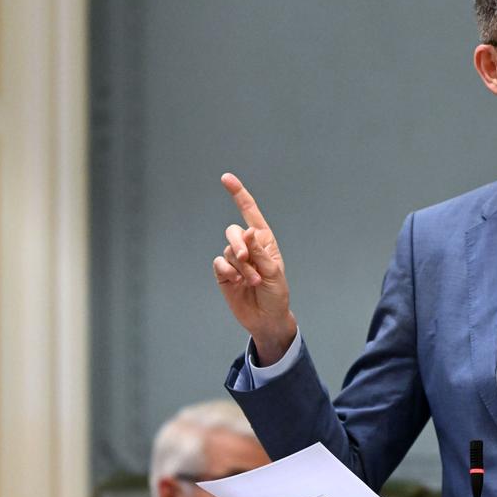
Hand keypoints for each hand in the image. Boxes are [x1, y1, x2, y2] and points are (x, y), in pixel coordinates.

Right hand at [212, 172, 296, 362]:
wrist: (267, 317)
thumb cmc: (276, 293)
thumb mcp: (274, 271)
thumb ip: (259, 252)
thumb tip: (248, 232)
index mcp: (264, 240)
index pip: (249, 212)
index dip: (238, 194)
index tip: (226, 178)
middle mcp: (248, 247)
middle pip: (233, 231)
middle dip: (238, 243)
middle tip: (246, 258)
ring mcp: (234, 260)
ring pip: (228, 250)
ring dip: (241, 266)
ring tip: (253, 281)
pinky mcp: (224, 273)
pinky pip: (219, 263)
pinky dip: (228, 271)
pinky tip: (237, 282)